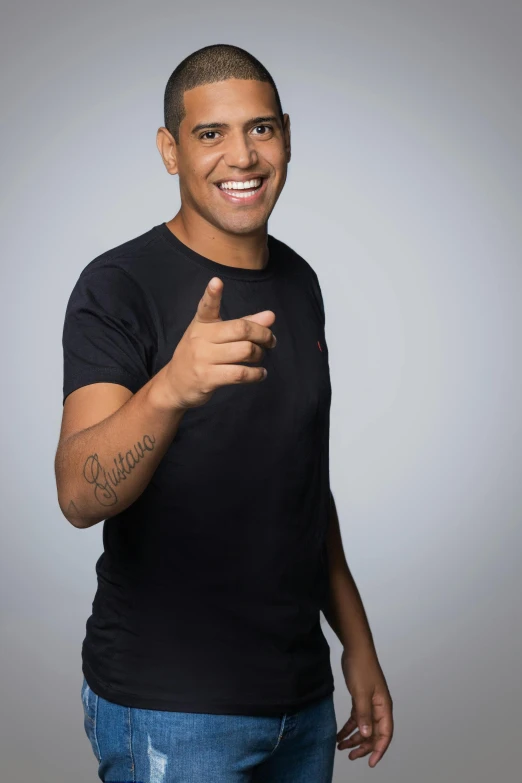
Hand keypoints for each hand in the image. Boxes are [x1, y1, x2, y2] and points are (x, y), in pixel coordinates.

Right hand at [164, 276, 276, 409]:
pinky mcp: (208, 378)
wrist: (175, 384)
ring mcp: (203, 358)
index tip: (217, 282)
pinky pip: (239, 373)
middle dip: (263, 334)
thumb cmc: (200, 355)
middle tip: (270, 340)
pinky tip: (260, 374)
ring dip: (259, 354)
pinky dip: (256, 374)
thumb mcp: (215, 336)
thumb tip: (271, 316)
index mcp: (201, 323)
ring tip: (260, 357)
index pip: (206, 306)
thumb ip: (244, 324)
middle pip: (241, 329)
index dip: (212, 294)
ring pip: (244, 351)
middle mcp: (200, 338)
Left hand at [336, 649, 393, 766]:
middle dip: (363, 747)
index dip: (379, 749)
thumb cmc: (361, 668)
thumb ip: (364, 715)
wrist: (355, 649)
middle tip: (350, 756)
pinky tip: (340, 734)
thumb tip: (367, 735)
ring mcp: (370, 703)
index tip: (371, 762)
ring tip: (341, 747)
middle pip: (374, 733)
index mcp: (383, 707)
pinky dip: (349, 727)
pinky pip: (356, 718)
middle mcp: (379, 707)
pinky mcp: (360, 699)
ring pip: (364, 727)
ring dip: (354, 738)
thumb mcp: (361, 693)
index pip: (385, 734)